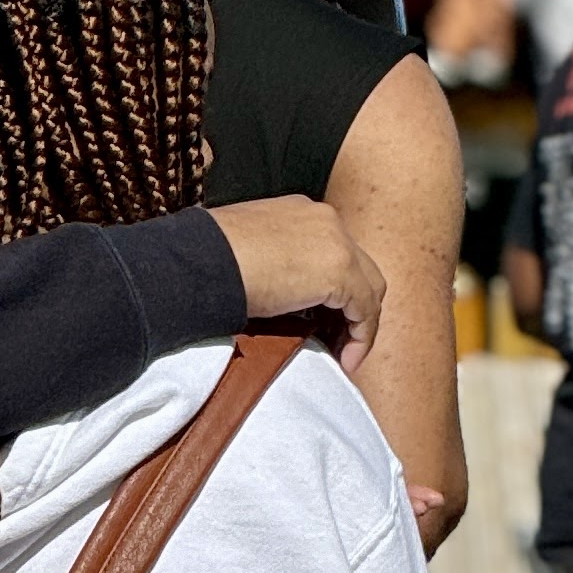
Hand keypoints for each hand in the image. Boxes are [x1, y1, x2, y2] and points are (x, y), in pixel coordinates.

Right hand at [213, 196, 386, 375]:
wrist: (202, 260)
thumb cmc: (209, 258)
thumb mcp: (249, 251)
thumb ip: (275, 264)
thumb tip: (280, 293)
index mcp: (301, 212)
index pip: (334, 252)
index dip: (335, 289)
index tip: (323, 320)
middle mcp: (325, 220)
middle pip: (360, 268)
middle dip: (353, 306)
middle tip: (337, 339)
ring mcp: (337, 243)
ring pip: (369, 288)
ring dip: (359, 324)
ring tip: (343, 354)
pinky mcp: (340, 271)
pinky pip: (366, 311)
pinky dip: (361, 338)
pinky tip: (346, 360)